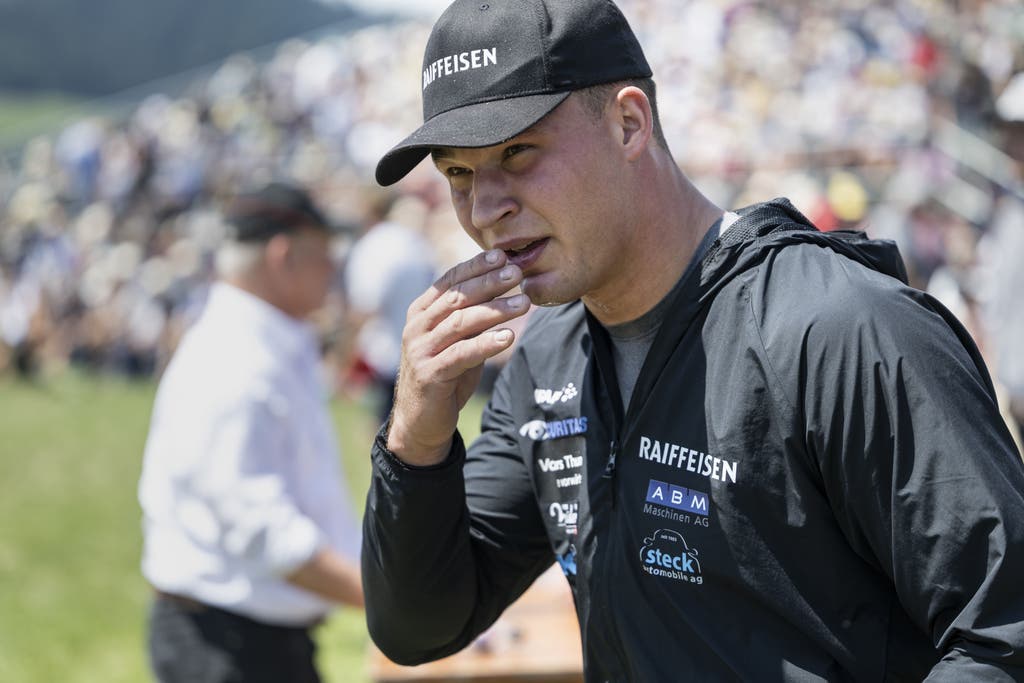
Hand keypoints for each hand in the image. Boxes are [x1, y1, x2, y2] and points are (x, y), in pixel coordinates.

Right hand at [387, 249, 528, 465]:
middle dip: (489, 282)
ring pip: (461, 322)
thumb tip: (506, 286)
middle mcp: (418, 327)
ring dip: (495, 310)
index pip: (450, 280)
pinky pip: (462, 354)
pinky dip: (486, 344)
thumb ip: (472, 316)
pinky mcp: (430, 374)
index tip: (502, 255)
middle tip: (517, 273)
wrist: (420, 421)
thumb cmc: (444, 374)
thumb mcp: (456, 340)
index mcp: (422, 312)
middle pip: (457, 297)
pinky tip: (508, 336)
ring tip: (524, 303)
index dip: (476, 266)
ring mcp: (421, 350)